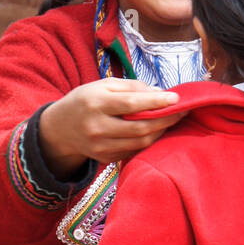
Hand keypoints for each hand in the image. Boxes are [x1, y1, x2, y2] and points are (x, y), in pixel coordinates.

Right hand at [38, 78, 183, 175]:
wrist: (60, 128)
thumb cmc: (86, 100)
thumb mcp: (103, 86)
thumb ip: (131, 87)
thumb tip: (161, 92)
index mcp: (95, 104)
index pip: (131, 104)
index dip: (156, 102)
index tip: (176, 98)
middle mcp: (97, 128)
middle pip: (140, 127)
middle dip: (165, 119)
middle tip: (182, 111)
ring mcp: (101, 147)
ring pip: (140, 142)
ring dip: (161, 131)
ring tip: (172, 120)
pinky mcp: (106, 159)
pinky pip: (134, 150)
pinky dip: (148, 140)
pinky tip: (156, 131)